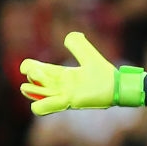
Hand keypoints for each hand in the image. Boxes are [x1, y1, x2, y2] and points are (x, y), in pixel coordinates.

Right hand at [20, 32, 144, 114]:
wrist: (117, 86)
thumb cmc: (104, 74)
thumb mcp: (89, 56)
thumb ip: (79, 46)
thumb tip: (68, 36)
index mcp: (61, 74)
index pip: (36, 70)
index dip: (28, 67)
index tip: (29, 66)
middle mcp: (59, 86)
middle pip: (32, 82)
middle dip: (31, 75)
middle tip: (38, 72)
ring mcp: (61, 95)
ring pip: (34, 95)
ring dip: (32, 89)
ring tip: (40, 83)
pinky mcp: (67, 102)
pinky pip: (43, 108)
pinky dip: (39, 105)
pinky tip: (44, 100)